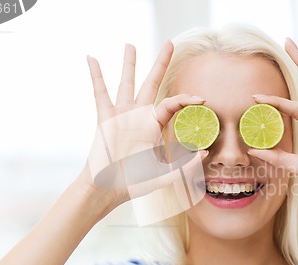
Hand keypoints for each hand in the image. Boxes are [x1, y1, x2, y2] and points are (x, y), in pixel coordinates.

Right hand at [77, 42, 206, 207]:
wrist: (108, 189)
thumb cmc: (134, 184)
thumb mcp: (163, 177)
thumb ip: (183, 167)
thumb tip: (205, 153)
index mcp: (154, 126)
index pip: (172, 104)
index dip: (186, 99)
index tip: (202, 98)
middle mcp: (139, 117)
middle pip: (152, 83)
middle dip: (160, 64)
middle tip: (170, 43)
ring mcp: (121, 115)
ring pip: (126, 83)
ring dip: (129, 64)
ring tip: (130, 44)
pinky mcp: (105, 118)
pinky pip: (100, 92)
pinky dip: (96, 75)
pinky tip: (92, 58)